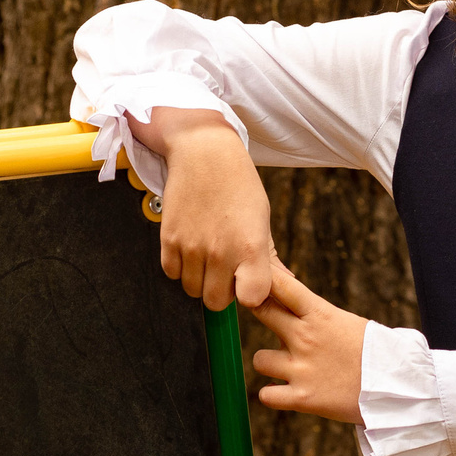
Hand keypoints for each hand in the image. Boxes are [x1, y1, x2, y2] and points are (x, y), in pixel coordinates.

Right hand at [139, 108, 285, 309]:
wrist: (205, 152)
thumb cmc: (238, 184)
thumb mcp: (261, 217)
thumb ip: (269, 257)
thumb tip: (286, 284)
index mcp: (251, 247)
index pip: (252, 299)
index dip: (250, 295)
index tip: (248, 282)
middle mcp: (221, 251)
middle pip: (216, 302)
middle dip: (221, 291)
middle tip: (225, 268)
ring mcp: (192, 247)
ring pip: (192, 290)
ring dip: (199, 278)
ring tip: (207, 252)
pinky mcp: (169, 239)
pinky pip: (171, 273)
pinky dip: (179, 266)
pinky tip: (190, 246)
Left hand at [250, 268, 366, 423]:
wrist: (397, 388)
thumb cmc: (374, 352)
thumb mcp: (346, 323)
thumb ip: (315, 315)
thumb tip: (287, 302)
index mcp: (320, 315)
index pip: (282, 286)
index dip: (264, 278)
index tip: (252, 276)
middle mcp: (305, 338)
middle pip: (261, 311)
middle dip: (257, 309)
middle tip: (262, 313)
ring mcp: (301, 369)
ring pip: (260, 359)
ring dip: (271, 363)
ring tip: (291, 367)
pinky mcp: (301, 398)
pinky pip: (267, 395)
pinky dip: (274, 395)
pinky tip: (287, 392)